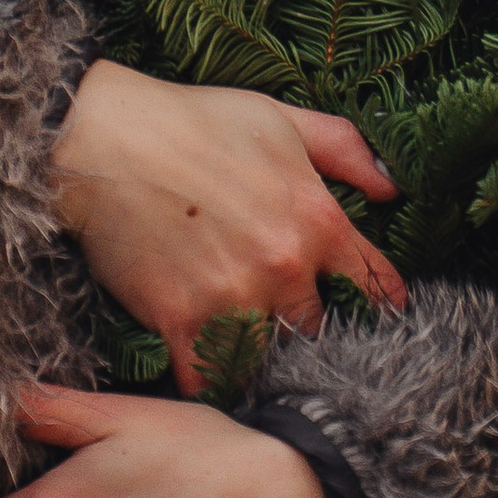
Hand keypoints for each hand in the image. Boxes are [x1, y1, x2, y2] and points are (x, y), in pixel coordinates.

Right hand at [50, 58, 402, 393]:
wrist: (103, 140)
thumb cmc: (191, 121)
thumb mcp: (280, 118)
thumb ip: (345, 150)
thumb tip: (394, 188)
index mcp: (316, 217)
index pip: (373, 282)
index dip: (377, 302)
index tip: (375, 318)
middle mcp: (285, 265)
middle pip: (318, 327)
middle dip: (306, 327)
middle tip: (288, 327)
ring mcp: (234, 297)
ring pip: (268, 354)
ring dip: (259, 354)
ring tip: (248, 350)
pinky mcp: (182, 321)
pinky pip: (210, 377)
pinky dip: (210, 379)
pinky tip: (206, 369)